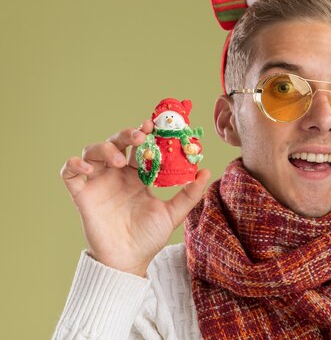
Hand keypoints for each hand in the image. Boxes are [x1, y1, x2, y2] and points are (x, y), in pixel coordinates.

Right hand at [60, 120, 210, 275]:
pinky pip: (69, 172)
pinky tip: (87, 168)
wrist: (129, 261)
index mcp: (138, 175)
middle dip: (126, 134)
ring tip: (120, 160)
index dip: (144, 132)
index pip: (139, 146)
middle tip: (140, 136)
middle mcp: (117, 175)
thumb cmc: (149, 237)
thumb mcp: (174, 214)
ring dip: (104, 148)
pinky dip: (74, 164)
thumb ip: (189, 194)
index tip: (153, 124)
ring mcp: (99, 183)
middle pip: (117, 142)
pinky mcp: (82, 195)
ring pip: (93, 151)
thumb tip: (206, 171)